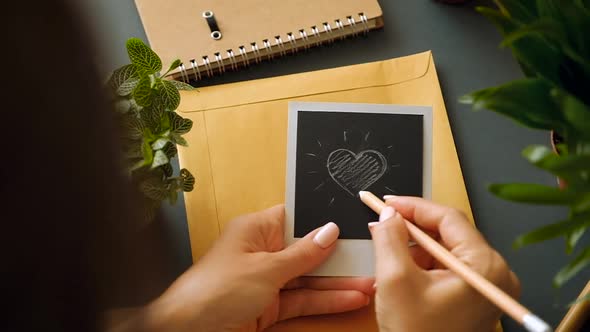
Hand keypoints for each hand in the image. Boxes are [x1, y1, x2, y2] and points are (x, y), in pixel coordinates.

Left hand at [143, 204, 373, 331]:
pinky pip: (302, 299)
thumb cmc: (216, 290)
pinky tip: (349, 299)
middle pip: (307, 250)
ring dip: (337, 283)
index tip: (351, 221)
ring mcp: (267, 280)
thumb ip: (301, 254)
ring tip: (369, 284)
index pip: (296, 217)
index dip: (322, 219)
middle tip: (370, 257)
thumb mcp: (265, 269)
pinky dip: (324, 301)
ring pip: (308, 278)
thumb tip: (329, 231)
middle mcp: (263, 251)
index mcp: (257, 229)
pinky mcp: (269, 306)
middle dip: (337, 257)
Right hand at [369, 197, 519, 331]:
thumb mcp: (395, 281)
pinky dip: (424, 264)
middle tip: (385, 222)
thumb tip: (388, 214)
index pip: (449, 218)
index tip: (388, 202)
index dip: (414, 206)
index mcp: (485, 266)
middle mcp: (495, 274)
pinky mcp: (476, 296)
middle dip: (413, 228)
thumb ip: (390, 238)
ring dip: (416, 248)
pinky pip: (449, 267)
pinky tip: (404, 272)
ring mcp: (488, 286)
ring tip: (391, 256)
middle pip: (450, 233)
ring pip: (447, 249)